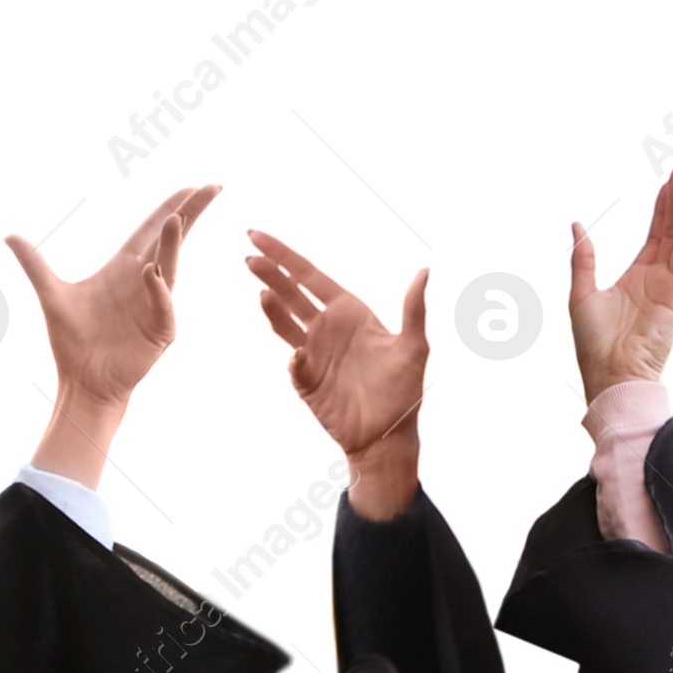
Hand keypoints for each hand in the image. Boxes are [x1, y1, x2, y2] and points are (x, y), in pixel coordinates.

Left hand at [9, 187, 220, 486]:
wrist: (82, 382)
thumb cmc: (73, 340)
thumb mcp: (51, 295)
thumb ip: (35, 264)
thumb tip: (9, 236)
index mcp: (125, 266)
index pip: (153, 228)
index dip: (172, 205)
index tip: (191, 185)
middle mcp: (146, 279)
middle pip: (173, 240)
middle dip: (191, 212)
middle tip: (211, 188)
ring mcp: (157, 304)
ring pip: (170, 267)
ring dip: (173, 243)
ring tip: (176, 218)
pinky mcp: (160, 331)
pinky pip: (162, 306)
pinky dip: (158, 290)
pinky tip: (150, 273)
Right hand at [248, 233, 427, 519]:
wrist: (387, 435)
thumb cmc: (404, 390)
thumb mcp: (413, 346)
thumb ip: (414, 309)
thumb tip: (424, 269)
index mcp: (349, 311)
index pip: (311, 276)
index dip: (286, 256)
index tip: (259, 236)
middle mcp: (327, 327)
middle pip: (292, 293)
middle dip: (270, 272)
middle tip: (248, 254)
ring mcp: (314, 354)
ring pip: (286, 323)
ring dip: (273, 307)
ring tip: (261, 289)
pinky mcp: (307, 382)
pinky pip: (296, 365)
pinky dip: (294, 358)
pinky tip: (297, 353)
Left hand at [569, 169, 672, 404]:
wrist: (609, 377)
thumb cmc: (594, 344)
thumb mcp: (582, 293)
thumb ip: (583, 258)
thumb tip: (577, 224)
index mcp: (638, 275)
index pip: (656, 233)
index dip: (662, 207)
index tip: (667, 181)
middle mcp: (658, 278)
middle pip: (672, 231)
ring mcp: (671, 288)